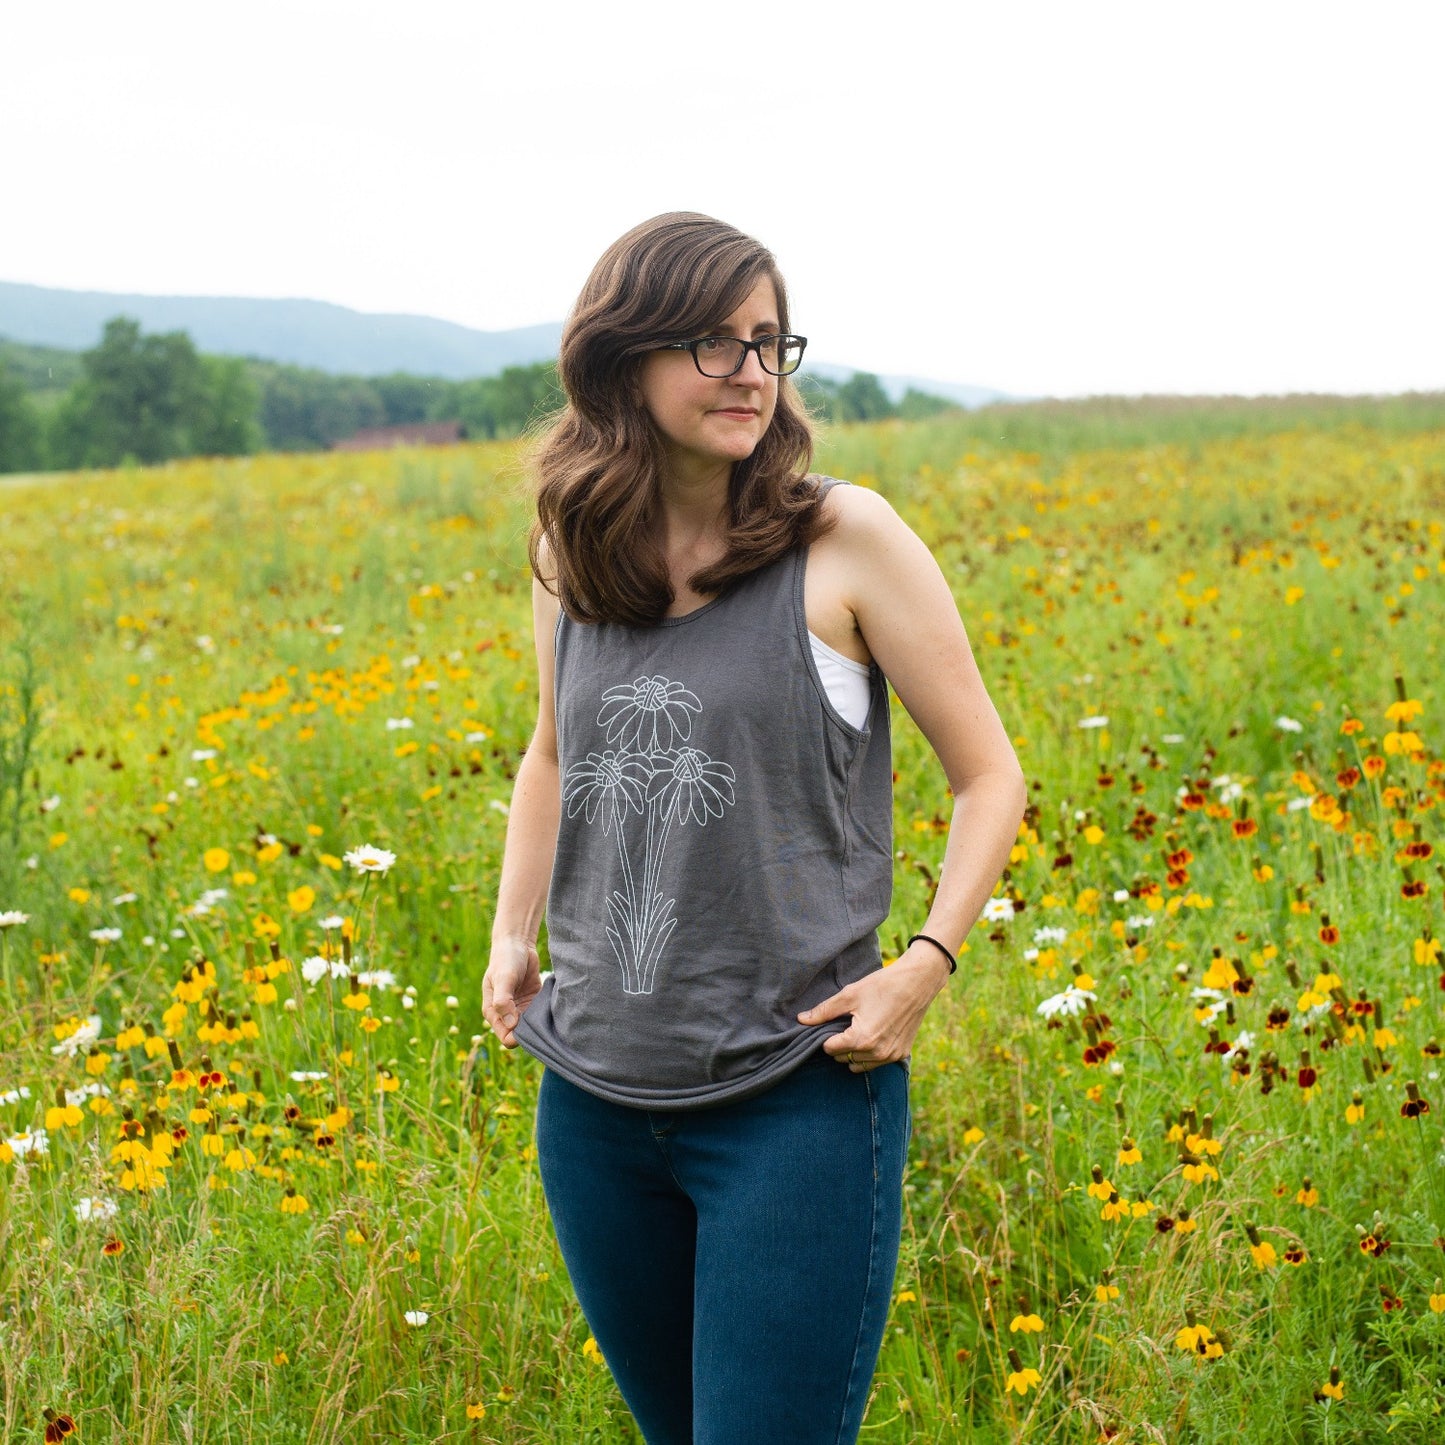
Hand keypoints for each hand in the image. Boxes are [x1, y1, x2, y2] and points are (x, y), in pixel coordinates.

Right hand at [483, 936, 542, 1047]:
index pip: (506, 1037)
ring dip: (540, 1023)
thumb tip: (510, 1025)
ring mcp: (520, 1009)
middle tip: (542, 1020)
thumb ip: (503, 1001)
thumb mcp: (503, 979)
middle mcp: (507, 1014)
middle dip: (531, 1032)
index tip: (529, 1026)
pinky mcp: (533, 1002)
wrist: (517, 944)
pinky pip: (540, 1015)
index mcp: (493, 1013)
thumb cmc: (505, 960)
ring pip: (531, 1027)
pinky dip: (546, 1014)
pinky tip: (551, 1007)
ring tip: (548, 1013)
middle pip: (520, 1036)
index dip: (517, 1037)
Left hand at [797, 944, 950, 1071]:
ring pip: (860, 1065)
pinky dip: (870, 1054)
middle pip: (844, 1059)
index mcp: (861, 1039)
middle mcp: (876, 1053)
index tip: (833, 1023)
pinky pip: (877, 1063)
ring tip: (858, 1030)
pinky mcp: (901, 1054)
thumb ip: (824, 1011)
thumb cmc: (882, 986)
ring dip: (854, 1053)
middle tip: (846, 1024)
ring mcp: (890, 1056)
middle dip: (840, 1045)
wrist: (917, 983)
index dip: (827, 1036)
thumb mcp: (850, 995)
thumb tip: (801, 1020)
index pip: (830, 1049)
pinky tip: (874, 1034)